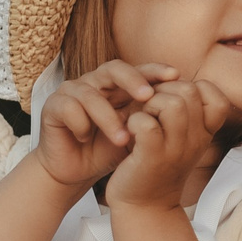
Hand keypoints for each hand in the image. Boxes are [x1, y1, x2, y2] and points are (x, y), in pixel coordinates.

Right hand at [33, 61, 173, 189]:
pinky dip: (80, 123)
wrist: (74, 172)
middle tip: (148, 96)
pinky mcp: (53, 106)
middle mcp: (95, 83)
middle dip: (133, 80)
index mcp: (117, 87)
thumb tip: (188, 107)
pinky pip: (68, 107)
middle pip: (114, 69)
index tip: (176, 75)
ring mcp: (72, 92)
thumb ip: (153, 118)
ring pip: (91, 93)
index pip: (138, 70)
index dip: (155, 70)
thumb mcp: (137, 134)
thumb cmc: (107, 150)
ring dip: (108, 117)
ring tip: (122, 139)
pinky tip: (85, 138)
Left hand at [104, 78, 231, 210]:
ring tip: (142, 118)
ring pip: (172, 103)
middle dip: (164, 90)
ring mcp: (176, 150)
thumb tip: (173, 76)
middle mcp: (196, 141)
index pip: (216, 95)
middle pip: (189, 91)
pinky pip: (146, 124)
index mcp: (205, 133)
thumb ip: (184, 110)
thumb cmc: (158, 165)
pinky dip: (134, 121)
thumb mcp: (181, 138)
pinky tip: (130, 132)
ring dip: (150, 103)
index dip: (192, 88)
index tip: (174, 101)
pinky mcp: (152, 158)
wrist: (145, 207)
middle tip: (150, 109)